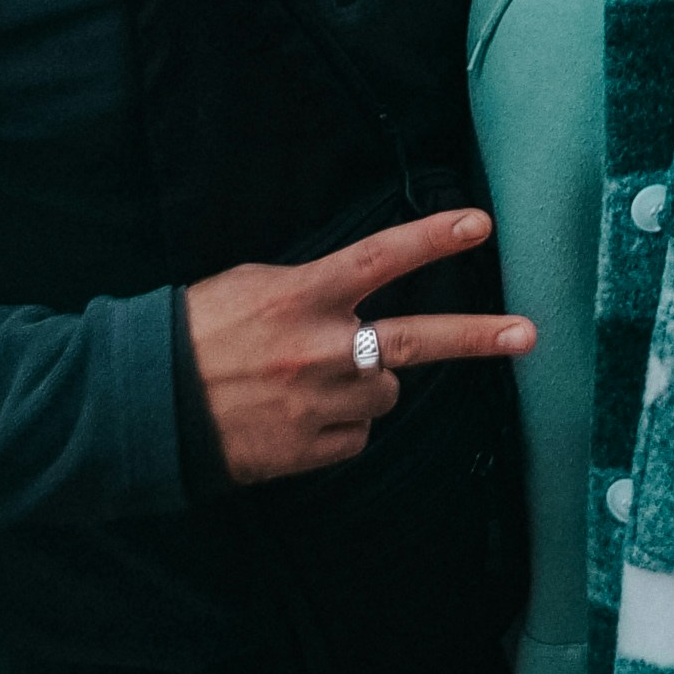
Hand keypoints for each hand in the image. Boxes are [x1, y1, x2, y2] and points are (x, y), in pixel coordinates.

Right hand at [185, 207, 530, 484]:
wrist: (144, 407)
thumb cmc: (193, 335)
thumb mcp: (248, 288)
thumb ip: (309, 290)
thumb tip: (353, 299)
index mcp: (301, 296)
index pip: (379, 257)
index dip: (431, 238)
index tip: (479, 225)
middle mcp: (320, 348)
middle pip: (417, 341)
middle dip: (478, 336)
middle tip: (529, 333)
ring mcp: (320, 402)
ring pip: (383, 392)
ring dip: (363, 386)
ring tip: (307, 382)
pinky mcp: (312, 448)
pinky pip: (355, 434)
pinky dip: (338, 426)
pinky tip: (295, 417)